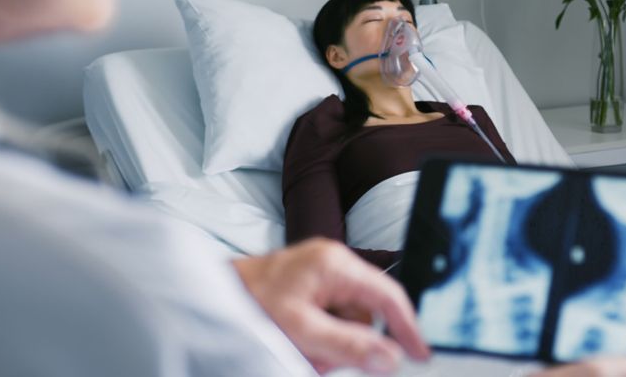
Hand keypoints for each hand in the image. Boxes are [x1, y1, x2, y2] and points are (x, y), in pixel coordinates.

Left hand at [234, 238, 430, 374]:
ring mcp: (319, 276)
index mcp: (335, 264)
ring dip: (329, 348)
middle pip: (366, 316)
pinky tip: (296, 345)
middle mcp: (332, 264)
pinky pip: (329, 322)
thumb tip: (390, 358)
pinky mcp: (308, 290)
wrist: (205, 297)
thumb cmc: (244, 302)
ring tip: (299, 352)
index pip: (388, 296)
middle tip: (321, 361)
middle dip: (347, 345)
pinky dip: (317, 342)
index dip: (408, 327)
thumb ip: (348, 345)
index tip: (420, 354)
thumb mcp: (300, 331)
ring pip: (347, 324)